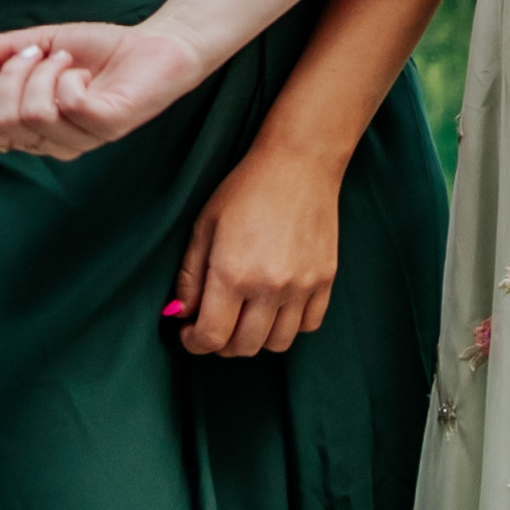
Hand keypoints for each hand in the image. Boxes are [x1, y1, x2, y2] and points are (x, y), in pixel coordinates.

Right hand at [0, 16, 205, 159]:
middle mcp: (52, 142)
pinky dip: (71, 78)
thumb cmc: (99, 50)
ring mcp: (80, 140)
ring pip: (32, 115)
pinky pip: (68, 106)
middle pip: (2, 123)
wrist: (154, 45)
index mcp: (32, 129)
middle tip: (41, 52)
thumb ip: (3, 50)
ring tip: (69, 60)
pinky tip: (87, 73)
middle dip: (12, 76)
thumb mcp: (43, 43)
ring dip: (45, 72)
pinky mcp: (107, 127)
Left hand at [172, 137, 348, 357]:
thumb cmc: (246, 189)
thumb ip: (190, 276)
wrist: (300, 163)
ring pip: (278, 343)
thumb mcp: (205, 226)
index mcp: (232, 273)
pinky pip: (309, 325)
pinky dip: (290, 325)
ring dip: (256, 339)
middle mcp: (270, 286)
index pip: (212, 337)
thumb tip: (183, 314)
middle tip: (215, 325)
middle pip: (244, 346)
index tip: (190, 333)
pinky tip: (277, 307)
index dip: (195, 343)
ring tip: (246, 318)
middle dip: (222, 344)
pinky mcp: (326, 279)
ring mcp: (302, 286)